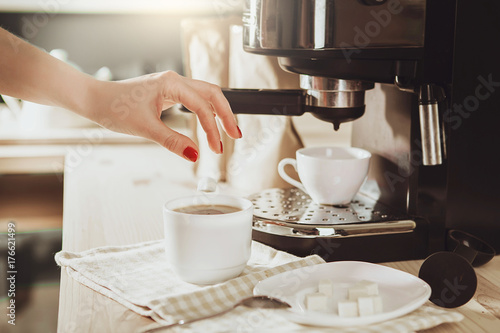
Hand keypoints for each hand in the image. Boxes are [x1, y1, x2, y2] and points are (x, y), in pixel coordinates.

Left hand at [87, 71, 241, 161]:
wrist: (94, 99)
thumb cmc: (113, 107)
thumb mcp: (145, 128)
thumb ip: (172, 141)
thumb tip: (194, 154)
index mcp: (171, 83)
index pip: (202, 106)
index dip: (212, 129)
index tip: (215, 148)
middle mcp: (175, 80)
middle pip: (213, 94)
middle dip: (226, 115)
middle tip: (235, 136)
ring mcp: (172, 85)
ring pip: (206, 95)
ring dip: (218, 112)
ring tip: (227, 132)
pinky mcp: (168, 92)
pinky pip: (195, 99)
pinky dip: (206, 111)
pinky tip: (209, 123)